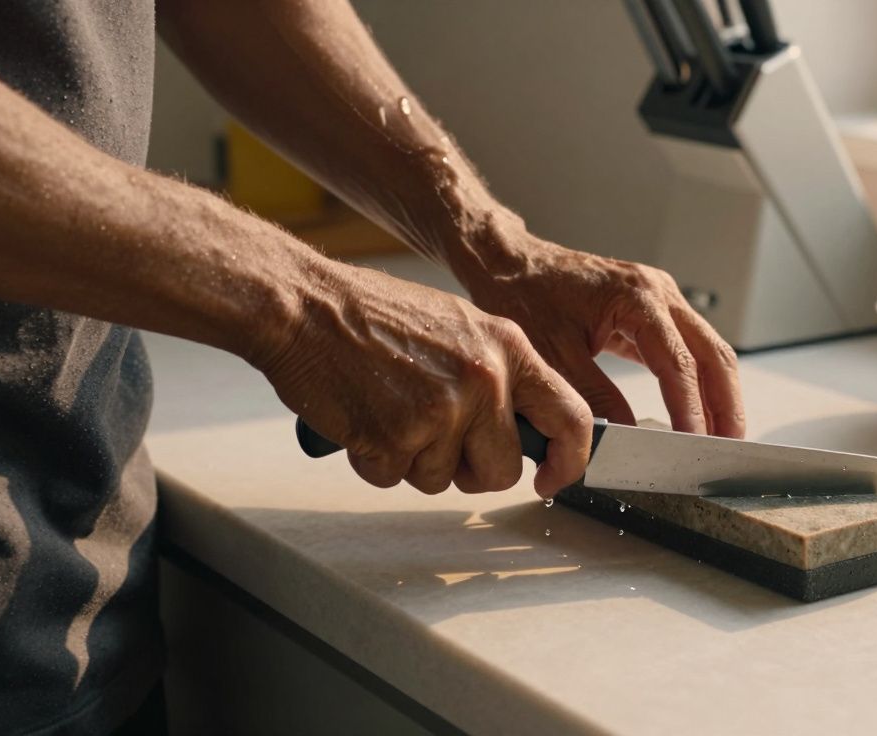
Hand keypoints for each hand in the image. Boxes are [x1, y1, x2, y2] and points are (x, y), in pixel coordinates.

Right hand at [255, 260, 592, 496]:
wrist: (305, 306)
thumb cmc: (374, 315)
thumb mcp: (462, 328)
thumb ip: (501, 375)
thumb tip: (528, 429)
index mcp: (508, 348)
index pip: (571, 417)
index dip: (568, 460)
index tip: (551, 478)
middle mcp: (484, 379)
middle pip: (503, 470)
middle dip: (471, 471)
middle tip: (437, 440)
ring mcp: (441, 410)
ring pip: (442, 480)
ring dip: (413, 461)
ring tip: (391, 409)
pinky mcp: (395, 438)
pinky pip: (394, 479)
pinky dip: (375, 460)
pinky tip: (364, 417)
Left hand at [456, 221, 744, 437]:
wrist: (507, 261)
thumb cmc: (523, 295)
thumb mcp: (555, 355)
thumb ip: (594, 397)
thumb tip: (627, 437)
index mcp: (637, 298)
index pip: (679, 364)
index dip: (690, 409)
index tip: (693, 444)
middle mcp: (657, 292)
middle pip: (712, 354)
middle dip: (725, 404)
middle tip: (729, 445)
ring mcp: (658, 298)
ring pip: (707, 350)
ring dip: (717, 393)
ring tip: (721, 435)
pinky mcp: (649, 310)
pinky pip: (686, 347)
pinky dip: (696, 381)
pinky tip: (696, 409)